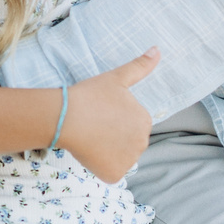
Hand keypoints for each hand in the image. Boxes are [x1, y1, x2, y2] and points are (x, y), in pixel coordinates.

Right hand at [57, 49, 160, 183]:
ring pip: (119, 158)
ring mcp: (129, 160)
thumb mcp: (117, 78)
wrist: (66, 116)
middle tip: (94, 126)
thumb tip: (158, 50)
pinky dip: (100, 166)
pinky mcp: (114, 174)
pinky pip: (109, 172)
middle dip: (113, 137)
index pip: (132, 125)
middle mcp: (143, 142)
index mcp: (145, 120)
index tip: (101, 114)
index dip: (114, 120)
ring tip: (90, 138)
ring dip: (107, 152)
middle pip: (127, 143)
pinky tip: (89, 151)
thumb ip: (140, 66)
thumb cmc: (90, 95)